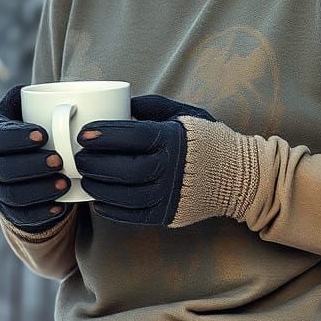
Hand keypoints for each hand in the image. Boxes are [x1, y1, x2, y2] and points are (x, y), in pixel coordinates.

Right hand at [0, 84, 71, 231]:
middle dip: (33, 166)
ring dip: (40, 190)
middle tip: (61, 161)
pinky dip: (41, 214)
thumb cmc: (28, 129)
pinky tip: (61, 208)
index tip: (44, 135)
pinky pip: (22, 217)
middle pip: (5, 169)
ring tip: (66, 184)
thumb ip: (32, 96)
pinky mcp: (9, 212)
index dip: (18, 138)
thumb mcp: (24, 108)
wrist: (20, 163)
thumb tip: (49, 89)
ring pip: (13, 195)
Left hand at [74, 94, 217, 226]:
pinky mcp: (169, 215)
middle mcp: (172, 169)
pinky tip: (100, 200)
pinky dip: (112, 210)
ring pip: (124, 195)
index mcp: (173, 139)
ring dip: (99, 187)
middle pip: (123, 169)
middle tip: (78, 156)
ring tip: (86, 177)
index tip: (84, 133)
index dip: (104, 135)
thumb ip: (151, 106)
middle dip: (95, 163)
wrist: (241, 177)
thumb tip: (121, 104)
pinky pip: (133, 216)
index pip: (132, 136)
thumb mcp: (184, 113)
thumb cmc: (208, 140)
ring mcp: (170, 195)